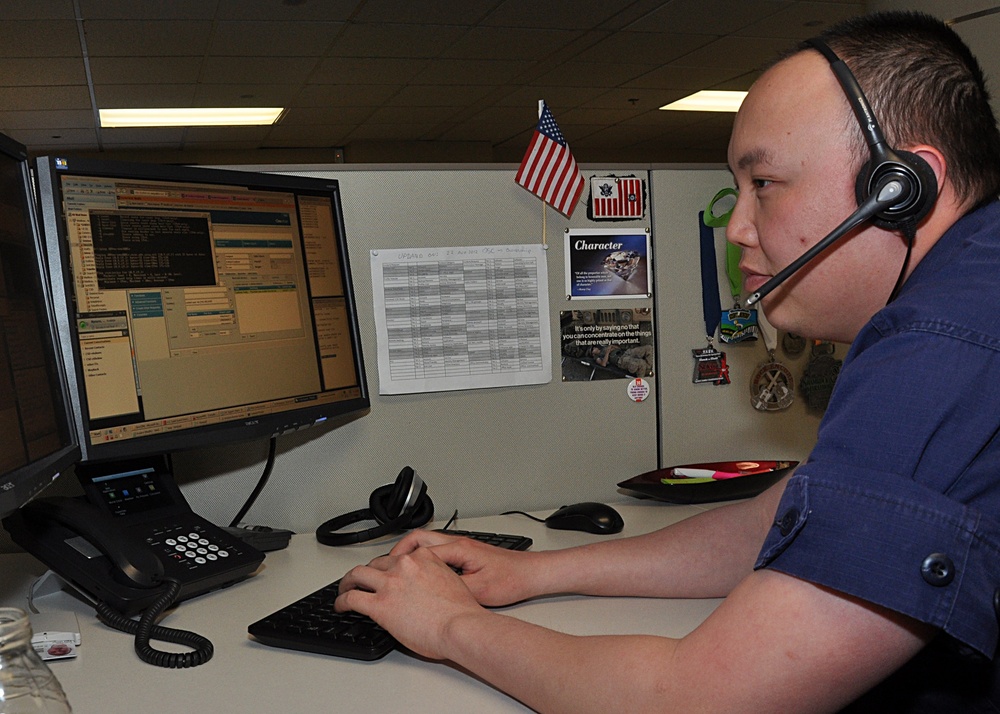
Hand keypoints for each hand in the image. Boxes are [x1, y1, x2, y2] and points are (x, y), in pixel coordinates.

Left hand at [334, 545, 485, 659]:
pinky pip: (351, 598)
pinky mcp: (379, 604)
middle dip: (368, 572)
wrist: (459, 626)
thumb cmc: (461, 612)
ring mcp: (390, 583)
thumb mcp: (449, 581)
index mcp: (423, 558)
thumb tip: (423, 589)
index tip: (386, 573)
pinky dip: (341, 601)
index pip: (398, 557)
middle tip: (362, 581)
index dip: (389, 566)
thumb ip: (432, 577)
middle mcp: (404, 565)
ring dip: (348, 582)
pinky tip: (340, 606)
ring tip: (344, 589)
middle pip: (376, 563)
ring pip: (357, 574)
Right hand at [389, 529, 538, 606]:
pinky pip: (438, 552)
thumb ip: (452, 590)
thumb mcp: (479, 590)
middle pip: (419, 538)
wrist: (532, 574)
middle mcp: (458, 543)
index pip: (419, 545)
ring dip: (412, 553)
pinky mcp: (467, 555)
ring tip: (400, 570)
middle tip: (387, 567)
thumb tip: (427, 596)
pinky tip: (424, 575)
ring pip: (428, 543)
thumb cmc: (512, 579)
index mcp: (458, 549)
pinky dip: (425, 559)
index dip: (398, 557)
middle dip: (399, 551)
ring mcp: (462, 547)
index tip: (386, 568)